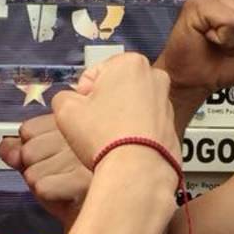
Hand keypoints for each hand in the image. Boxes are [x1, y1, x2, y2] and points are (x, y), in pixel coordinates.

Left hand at [0, 113, 90, 225]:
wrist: (96, 216)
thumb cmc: (71, 188)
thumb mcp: (43, 162)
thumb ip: (21, 149)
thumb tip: (5, 146)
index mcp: (75, 119)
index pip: (27, 129)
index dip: (33, 149)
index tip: (53, 158)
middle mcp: (83, 132)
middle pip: (28, 151)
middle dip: (37, 168)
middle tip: (61, 176)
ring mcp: (86, 154)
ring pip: (32, 171)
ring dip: (44, 185)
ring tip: (65, 186)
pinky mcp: (86, 180)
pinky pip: (42, 187)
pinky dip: (50, 197)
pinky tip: (68, 196)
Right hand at [51, 52, 177, 181]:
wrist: (137, 171)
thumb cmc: (104, 135)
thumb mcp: (65, 110)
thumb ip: (62, 97)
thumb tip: (68, 101)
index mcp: (130, 62)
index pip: (93, 75)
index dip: (82, 96)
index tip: (83, 113)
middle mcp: (154, 77)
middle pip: (115, 89)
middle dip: (104, 104)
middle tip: (95, 126)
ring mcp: (166, 102)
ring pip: (131, 107)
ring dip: (119, 119)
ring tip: (110, 140)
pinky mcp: (172, 126)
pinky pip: (145, 125)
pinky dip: (135, 133)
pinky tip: (125, 148)